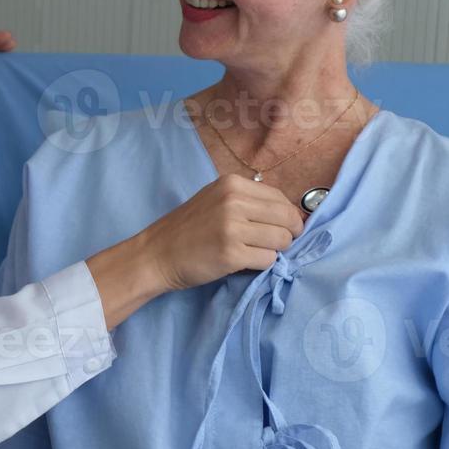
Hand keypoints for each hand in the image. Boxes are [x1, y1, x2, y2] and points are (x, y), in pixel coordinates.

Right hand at [138, 175, 304, 290]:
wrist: (157, 254)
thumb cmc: (188, 229)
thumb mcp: (216, 200)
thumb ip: (248, 201)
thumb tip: (291, 214)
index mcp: (232, 184)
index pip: (280, 198)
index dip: (288, 216)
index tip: (282, 228)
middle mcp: (234, 201)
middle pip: (286, 219)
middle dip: (287, 234)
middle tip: (273, 244)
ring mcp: (233, 228)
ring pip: (282, 240)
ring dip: (275, 250)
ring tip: (255, 252)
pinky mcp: (231, 254)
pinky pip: (268, 260)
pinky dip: (262, 264)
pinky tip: (244, 262)